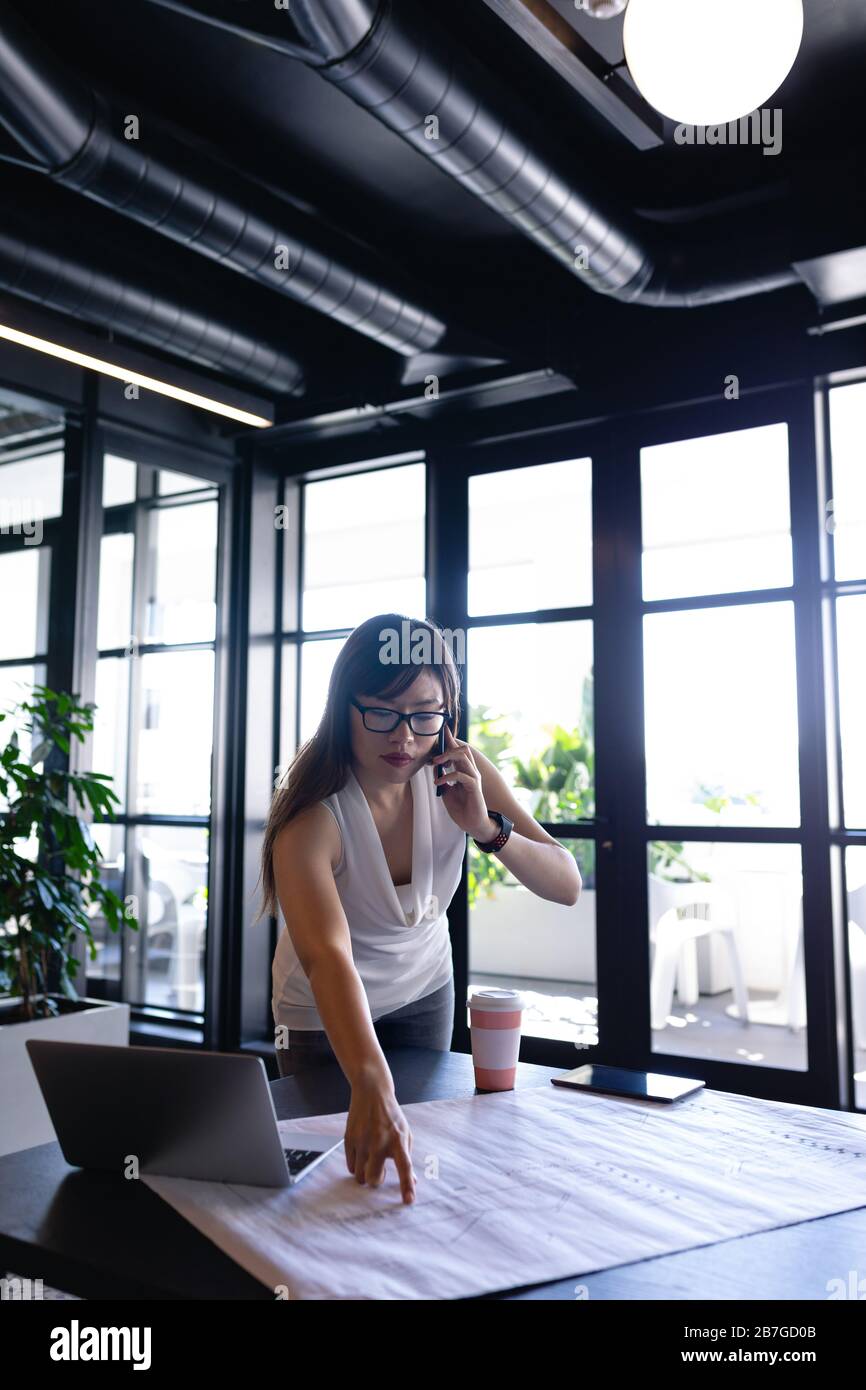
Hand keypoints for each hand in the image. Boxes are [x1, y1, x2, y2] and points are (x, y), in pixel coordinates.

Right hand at [344, 1078, 416, 1203]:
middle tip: (379, 1171)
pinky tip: (361, 1153)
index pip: (405, 1167)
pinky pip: (350, 1166)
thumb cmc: (391, 1115)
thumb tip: (412, 1182)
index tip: (408, 1201)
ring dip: (365, 1174)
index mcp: (398, 1140)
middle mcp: (379, 1142)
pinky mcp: (349, 1139)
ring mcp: (362, 1141)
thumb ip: (407, 1157)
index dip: (406, 1185)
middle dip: (375, 1180)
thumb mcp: (405, 1133)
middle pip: (373, 1178)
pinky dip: (355, 1165)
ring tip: (369, 1161)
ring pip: (359, 1176)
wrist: (372, 1092)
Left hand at [430, 723, 492, 839]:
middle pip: (463, 749)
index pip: (459, 751)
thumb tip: (434, 767)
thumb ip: (442, 778)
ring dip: (447, 757)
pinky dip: (447, 776)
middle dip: (448, 746)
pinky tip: (438, 782)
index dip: (451, 740)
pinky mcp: (474, 787)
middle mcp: (471, 771)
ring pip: (463, 756)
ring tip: (435, 764)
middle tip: (433, 754)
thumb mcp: (446, 792)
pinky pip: (460, 775)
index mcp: (465, 771)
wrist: (473, 824)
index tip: (441, 730)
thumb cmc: (461, 808)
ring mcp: (474, 778)